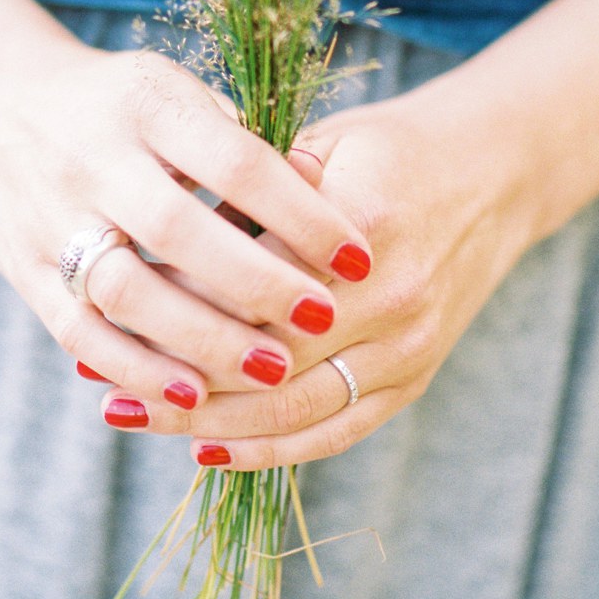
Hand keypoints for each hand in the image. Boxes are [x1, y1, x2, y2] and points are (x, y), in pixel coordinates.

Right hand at [0, 41, 372, 416]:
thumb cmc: (119, 103)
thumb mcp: (178, 92)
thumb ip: (240, 138)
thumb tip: (323, 183)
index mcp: (147, 103)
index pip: (234, 161)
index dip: (299, 211)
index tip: (358, 255)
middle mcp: (92, 159)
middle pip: (178, 229)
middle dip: (257, 282)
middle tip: (325, 320)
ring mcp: (50, 217)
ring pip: (127, 290)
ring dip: (202, 339)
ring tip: (273, 373)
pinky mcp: (22, 270)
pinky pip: (79, 330)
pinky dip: (136, 369)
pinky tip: (193, 398)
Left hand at [115, 77, 538, 470]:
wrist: (497, 173)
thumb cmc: (390, 150)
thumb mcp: (320, 148)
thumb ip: (249, 200)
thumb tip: (149, 250)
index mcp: (363, 225)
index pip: (247, 284)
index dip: (172, 304)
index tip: (106, 308)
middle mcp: (395, 295)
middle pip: (264, 358)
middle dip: (175, 377)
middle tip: (100, 384)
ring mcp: (412, 345)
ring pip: (294, 409)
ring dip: (207, 425)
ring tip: (135, 417)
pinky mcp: (419, 377)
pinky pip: (336, 430)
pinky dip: (269, 450)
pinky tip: (206, 449)